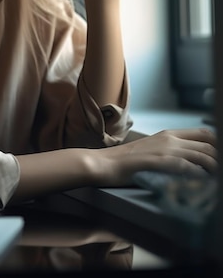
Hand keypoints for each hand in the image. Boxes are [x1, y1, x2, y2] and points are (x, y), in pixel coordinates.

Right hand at [90, 128, 216, 186]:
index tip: (220, 156)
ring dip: (213, 168)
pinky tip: (202, 182)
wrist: (104, 163)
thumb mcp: (153, 150)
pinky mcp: (158, 161)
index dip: (218, 144)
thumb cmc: (127, 162)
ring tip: (217, 177)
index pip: (204, 134)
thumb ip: (171, 152)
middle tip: (220, 171)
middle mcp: (169, 139)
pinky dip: (198, 175)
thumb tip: (191, 163)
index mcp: (169, 134)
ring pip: (201, 155)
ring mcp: (164, 149)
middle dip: (219, 157)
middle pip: (207, 144)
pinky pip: (186, 166)